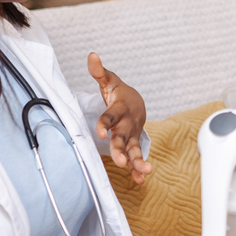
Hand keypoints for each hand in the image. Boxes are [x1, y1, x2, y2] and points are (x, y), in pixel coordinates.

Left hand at [88, 52, 151, 183]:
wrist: (137, 103)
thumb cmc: (119, 93)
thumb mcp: (109, 81)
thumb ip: (99, 72)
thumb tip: (91, 55)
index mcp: (120, 109)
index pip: (110, 117)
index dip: (105, 124)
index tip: (99, 133)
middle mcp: (127, 124)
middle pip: (123, 138)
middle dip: (121, 149)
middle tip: (120, 161)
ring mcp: (132, 135)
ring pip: (134, 150)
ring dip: (138, 161)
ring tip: (143, 172)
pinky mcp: (133, 144)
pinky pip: (137, 157)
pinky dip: (139, 169)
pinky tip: (140, 180)